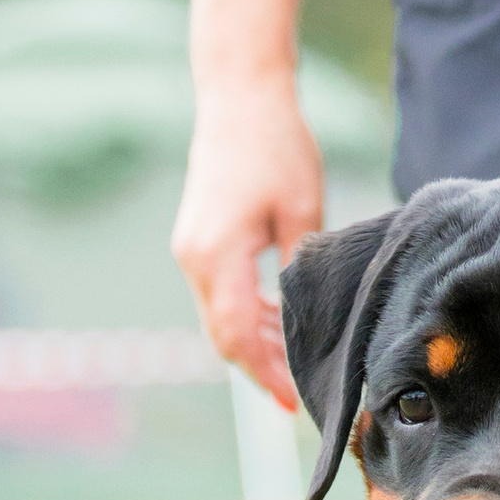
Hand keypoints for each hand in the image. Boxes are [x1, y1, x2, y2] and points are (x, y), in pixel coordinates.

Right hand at [172, 77, 324, 408]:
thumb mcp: (304, 210)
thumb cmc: (277, 147)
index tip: (295, 400)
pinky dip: (247, 314)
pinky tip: (281, 321)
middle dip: (261, 368)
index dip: (265, 374)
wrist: (239, 99)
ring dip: (256, 341)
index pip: (239, 335)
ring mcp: (190, 250)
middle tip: (302, 393)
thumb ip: (301, 268)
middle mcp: (194, 258)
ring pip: (220, 317)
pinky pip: (219, 294)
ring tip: (298, 360)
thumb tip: (309, 315)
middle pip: (224, 335)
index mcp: (218, 254)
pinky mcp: (196, 241)